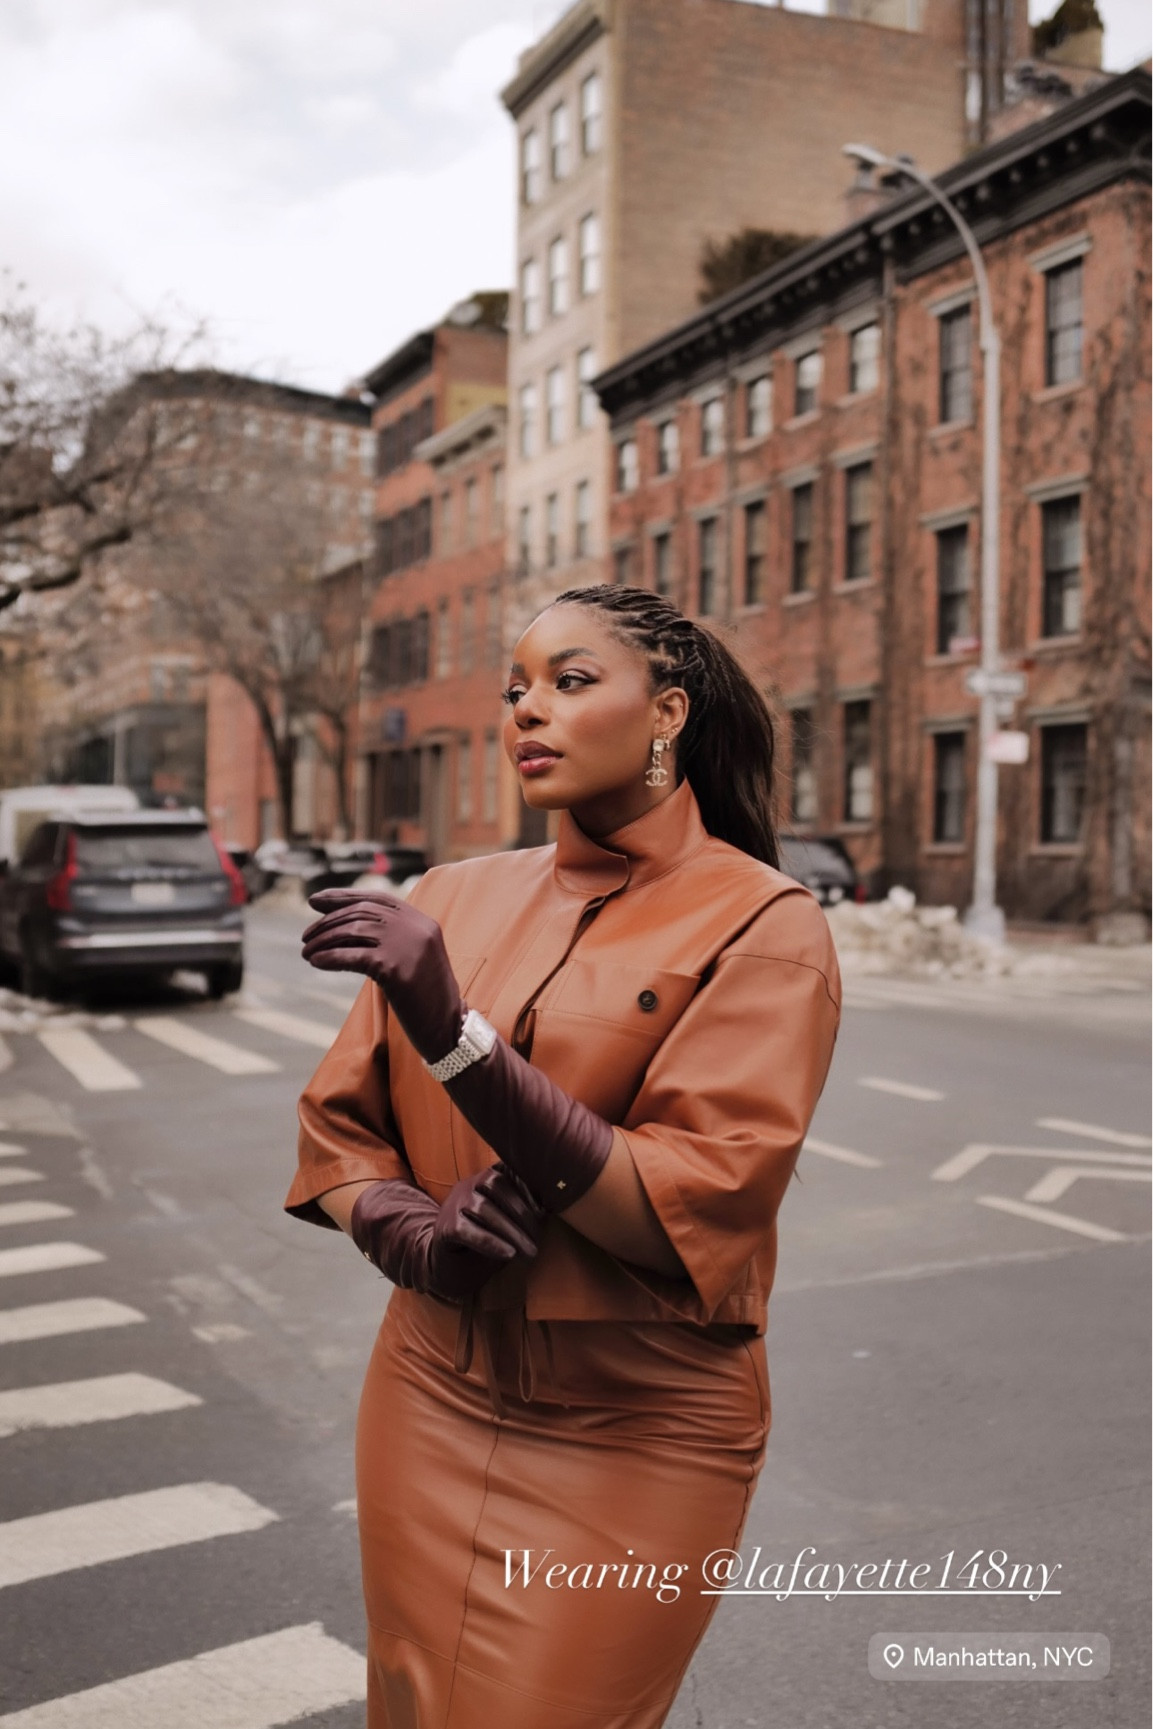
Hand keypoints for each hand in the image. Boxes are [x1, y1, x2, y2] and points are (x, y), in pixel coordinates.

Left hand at [303, 888, 462, 1063]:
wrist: (448, 1027)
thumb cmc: (426, 997)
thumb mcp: (415, 958)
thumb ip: (392, 938)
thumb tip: (347, 927)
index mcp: (422, 921)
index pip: (376, 898)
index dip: (342, 897)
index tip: (314, 901)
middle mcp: (416, 927)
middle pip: (361, 912)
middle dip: (327, 922)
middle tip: (305, 935)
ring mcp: (407, 946)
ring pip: (353, 931)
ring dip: (323, 940)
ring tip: (306, 952)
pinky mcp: (396, 968)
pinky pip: (352, 956)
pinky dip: (329, 957)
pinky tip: (316, 962)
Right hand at [351, 1166, 545, 1302]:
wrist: (450, 1265)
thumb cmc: (488, 1239)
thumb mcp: (509, 1221)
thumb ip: (526, 1209)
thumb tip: (551, 1205)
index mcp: (487, 1177)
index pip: (509, 1170)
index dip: (529, 1187)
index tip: (546, 1210)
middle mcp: (469, 1185)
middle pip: (497, 1187)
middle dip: (522, 1213)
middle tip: (538, 1240)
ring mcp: (454, 1204)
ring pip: (484, 1208)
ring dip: (511, 1232)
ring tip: (529, 1252)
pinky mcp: (444, 1228)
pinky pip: (467, 1230)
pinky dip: (490, 1242)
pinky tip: (508, 1254)